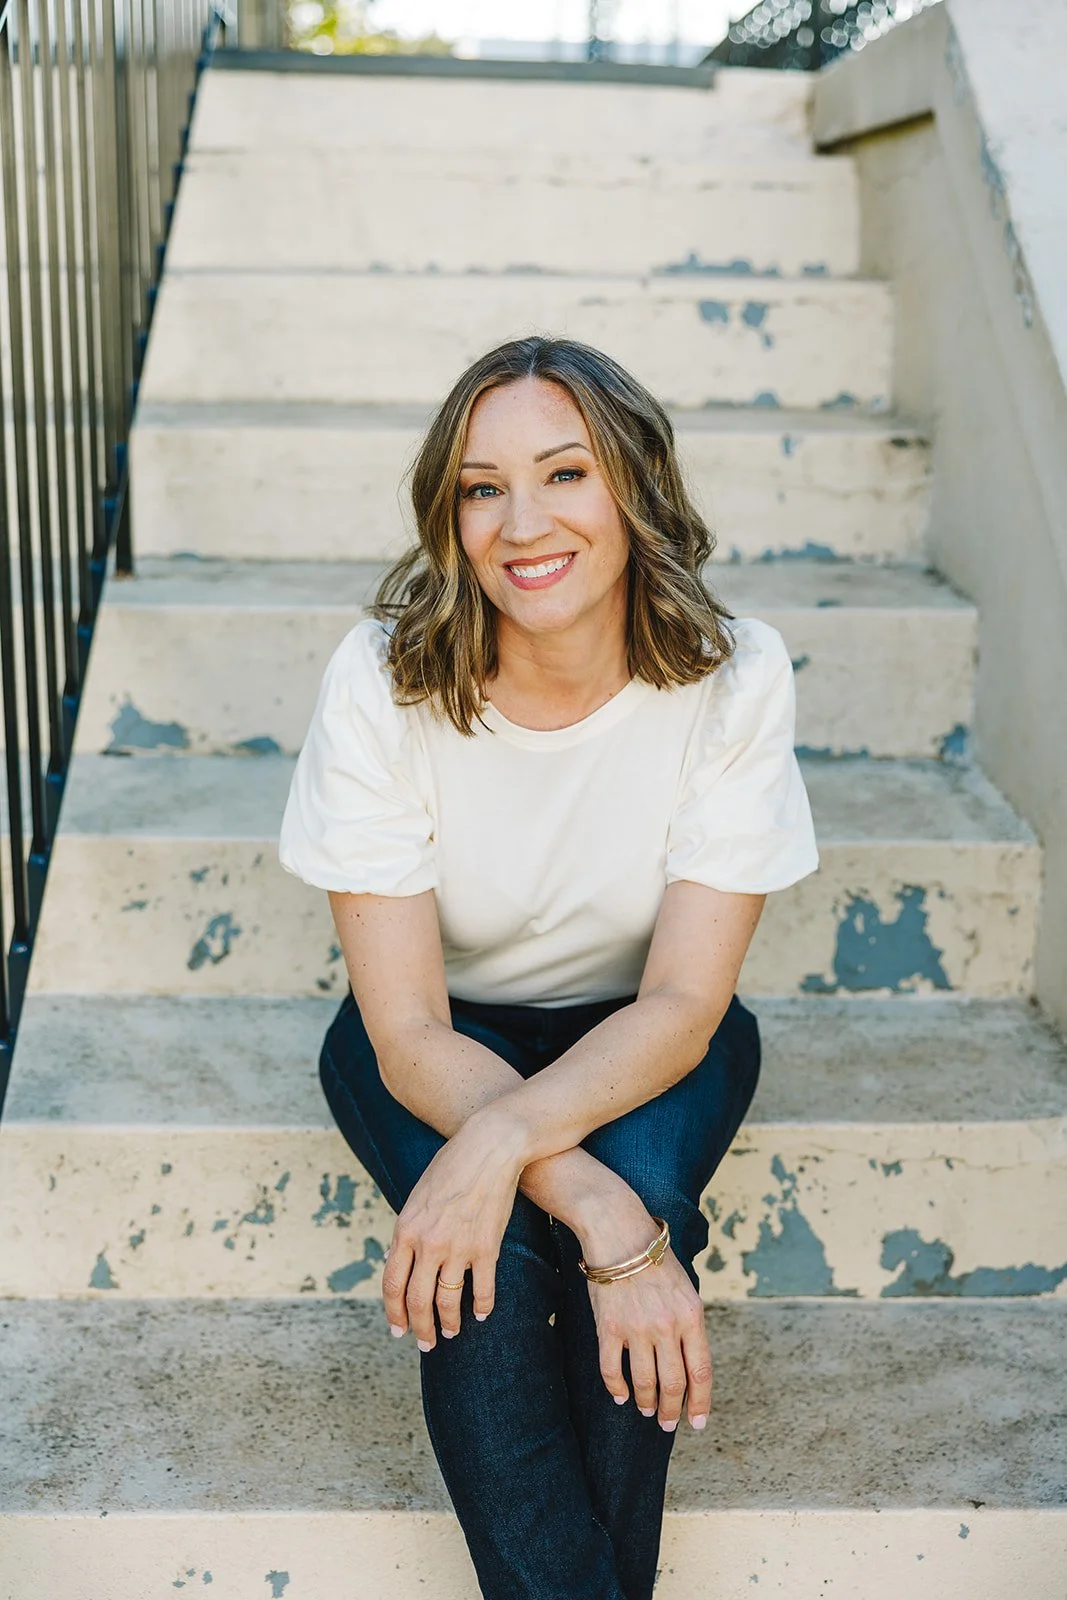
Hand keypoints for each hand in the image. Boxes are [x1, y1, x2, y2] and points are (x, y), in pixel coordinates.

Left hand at [381, 1108, 525, 1350]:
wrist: (488, 1148)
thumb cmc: (451, 1166)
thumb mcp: (417, 1196)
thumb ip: (409, 1231)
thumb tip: (401, 1261)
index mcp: (405, 1230)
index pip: (392, 1285)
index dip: (394, 1313)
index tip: (398, 1329)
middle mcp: (428, 1244)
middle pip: (417, 1300)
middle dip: (420, 1328)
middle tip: (425, 1343)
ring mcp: (458, 1248)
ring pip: (447, 1301)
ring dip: (448, 1323)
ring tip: (450, 1333)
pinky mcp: (487, 1248)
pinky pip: (483, 1290)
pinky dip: (481, 1307)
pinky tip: (480, 1315)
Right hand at [581, 1213, 711, 1432]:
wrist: (619, 1233)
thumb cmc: (654, 1259)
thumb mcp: (686, 1288)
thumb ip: (689, 1323)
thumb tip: (690, 1362)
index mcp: (692, 1316)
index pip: (701, 1372)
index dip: (700, 1403)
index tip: (696, 1423)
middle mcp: (667, 1325)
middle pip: (674, 1384)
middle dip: (671, 1410)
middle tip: (666, 1422)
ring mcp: (637, 1328)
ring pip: (645, 1382)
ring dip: (646, 1403)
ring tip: (646, 1409)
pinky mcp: (609, 1327)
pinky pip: (612, 1370)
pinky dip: (617, 1389)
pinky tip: (621, 1396)